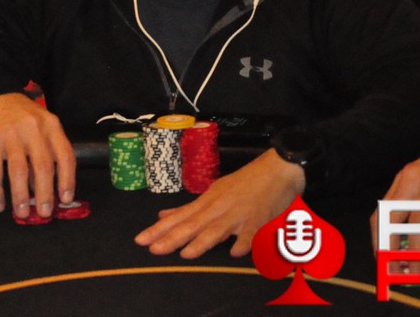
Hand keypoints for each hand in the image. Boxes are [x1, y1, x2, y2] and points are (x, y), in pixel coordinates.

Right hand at [0, 92, 75, 219]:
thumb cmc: (20, 118)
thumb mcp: (40, 127)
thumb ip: (46, 152)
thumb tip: (48, 190)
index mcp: (51, 125)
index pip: (65, 155)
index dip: (67, 179)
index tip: (66, 199)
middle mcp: (34, 128)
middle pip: (43, 166)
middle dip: (45, 193)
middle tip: (45, 213)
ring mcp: (11, 133)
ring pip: (18, 171)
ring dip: (21, 196)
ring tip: (21, 213)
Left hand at [135, 149, 304, 258]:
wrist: (278, 167)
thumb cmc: (246, 182)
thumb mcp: (215, 191)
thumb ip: (190, 208)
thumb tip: (162, 216)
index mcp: (209, 201)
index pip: (180, 217)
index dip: (160, 229)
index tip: (140, 240)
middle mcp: (220, 206)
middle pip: (194, 224)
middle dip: (173, 237)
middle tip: (153, 249)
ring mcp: (239, 212)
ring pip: (218, 228)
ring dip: (203, 240)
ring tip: (187, 253)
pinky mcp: (260, 217)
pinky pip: (252, 232)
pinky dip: (244, 241)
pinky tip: (235, 252)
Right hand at [369, 120, 419, 267]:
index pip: (419, 223)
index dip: (418, 250)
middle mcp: (412, 177)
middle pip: (389, 217)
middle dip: (387, 247)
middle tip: (393, 272)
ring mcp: (402, 176)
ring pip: (381, 212)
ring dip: (381, 239)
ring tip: (387, 262)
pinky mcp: (399, 179)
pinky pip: (385, 206)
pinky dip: (384, 228)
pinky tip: (390, 244)